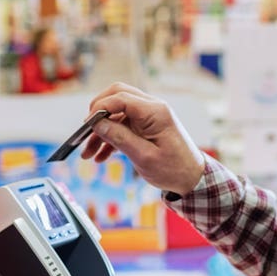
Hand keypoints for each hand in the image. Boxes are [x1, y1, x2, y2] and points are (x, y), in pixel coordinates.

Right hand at [79, 82, 205, 194]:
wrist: (192, 179)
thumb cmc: (173, 169)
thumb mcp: (143, 157)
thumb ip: (119, 138)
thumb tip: (96, 123)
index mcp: (155, 112)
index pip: (121, 97)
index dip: (99, 108)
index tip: (86, 125)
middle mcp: (152, 108)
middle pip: (117, 96)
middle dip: (98, 113)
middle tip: (85, 132)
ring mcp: (149, 116)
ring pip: (117, 114)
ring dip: (101, 131)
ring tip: (87, 154)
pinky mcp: (146, 126)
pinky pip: (123, 125)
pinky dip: (110, 138)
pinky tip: (100, 156)